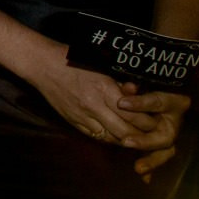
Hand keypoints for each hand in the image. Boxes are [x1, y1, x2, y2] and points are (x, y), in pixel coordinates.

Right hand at [26, 44, 152, 144]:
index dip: (148, 122)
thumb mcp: (100, 65)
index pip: (133, 115)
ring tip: (137, 137)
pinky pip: (95, 136)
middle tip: (152, 134)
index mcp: (104, 89)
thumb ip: (119, 81)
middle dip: (141, 135)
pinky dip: (108, 138)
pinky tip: (116, 135)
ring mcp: (82, 116)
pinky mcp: (73, 121)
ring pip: (111, 138)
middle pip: (124, 131)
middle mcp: (94, 106)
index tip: (156, 121)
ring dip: (125, 139)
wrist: (42, 65)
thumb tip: (137, 91)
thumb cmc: (73, 59)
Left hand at [116, 84, 190, 179]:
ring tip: (138, 168)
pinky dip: (151, 167)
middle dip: (145, 141)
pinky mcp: (163, 145)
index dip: (140, 103)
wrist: (155, 90)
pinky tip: (144, 178)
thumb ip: (133, 88)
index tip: (121, 103)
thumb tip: (128, 87)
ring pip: (165, 151)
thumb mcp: (140, 85)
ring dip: (152, 160)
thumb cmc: (147, 84)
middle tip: (126, 142)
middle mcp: (174, 121)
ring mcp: (170, 134)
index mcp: (174, 101)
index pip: (158, 101)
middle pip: (165, 136)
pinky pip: (158, 158)